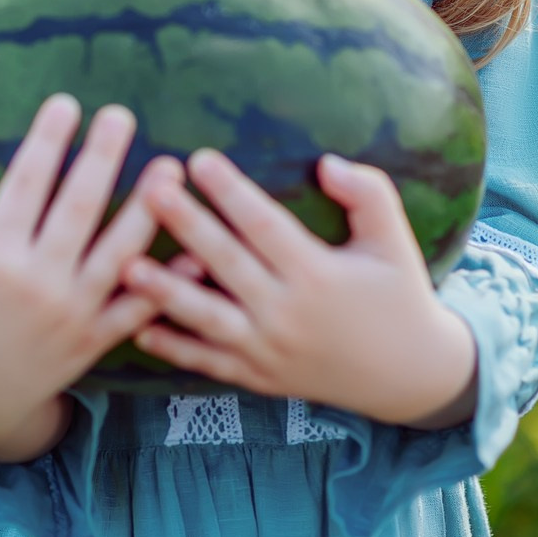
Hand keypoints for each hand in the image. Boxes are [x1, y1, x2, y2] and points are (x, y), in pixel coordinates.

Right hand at [0, 95, 182, 450]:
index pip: (23, 189)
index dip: (45, 144)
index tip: (65, 104)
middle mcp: (36, 286)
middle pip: (76, 212)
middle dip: (101, 160)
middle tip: (122, 115)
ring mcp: (71, 316)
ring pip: (117, 255)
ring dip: (146, 211)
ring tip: (170, 168)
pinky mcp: (96, 341)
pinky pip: (138, 308)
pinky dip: (170, 282)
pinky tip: (195, 250)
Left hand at [120, 151, 478, 426]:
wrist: (410, 376)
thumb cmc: (400, 295)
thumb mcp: (395, 240)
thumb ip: (368, 194)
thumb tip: (327, 163)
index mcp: (318, 275)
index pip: (264, 225)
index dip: (231, 191)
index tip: (199, 159)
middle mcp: (287, 314)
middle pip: (227, 264)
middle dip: (187, 225)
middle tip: (151, 191)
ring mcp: (269, 351)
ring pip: (207, 319)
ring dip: (165, 292)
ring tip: (127, 264)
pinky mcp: (259, 377)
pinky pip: (208, 362)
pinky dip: (173, 348)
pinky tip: (139, 326)